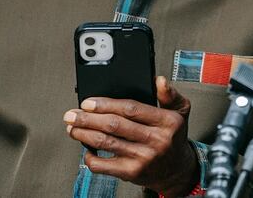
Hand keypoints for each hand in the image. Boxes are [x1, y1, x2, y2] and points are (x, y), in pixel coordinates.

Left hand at [65, 76, 198, 196]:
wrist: (176, 169)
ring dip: (83, 134)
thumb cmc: (173, 137)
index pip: (131, 109)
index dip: (106, 104)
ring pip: (105, 142)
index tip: (88, 102)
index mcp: (168, 121)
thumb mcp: (180, 111)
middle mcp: (156, 140)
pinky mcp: (131, 173)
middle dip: (87, 119)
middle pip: (114, 125)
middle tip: (72, 115)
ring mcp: (143, 158)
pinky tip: (86, 148)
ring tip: (73, 128)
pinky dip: (89, 156)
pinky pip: (102, 164)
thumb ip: (169, 95)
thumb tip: (158, 80)